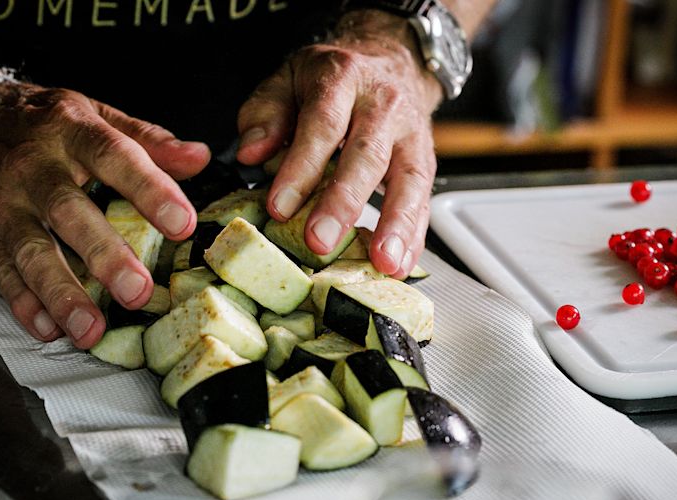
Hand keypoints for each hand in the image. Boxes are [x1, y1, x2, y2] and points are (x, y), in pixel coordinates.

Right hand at [0, 81, 208, 347]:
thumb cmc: (37, 122)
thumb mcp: (92, 114)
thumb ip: (147, 139)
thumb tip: (199, 158)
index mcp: (71, 132)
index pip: (115, 158)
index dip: (150, 190)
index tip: (183, 222)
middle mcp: (34, 168)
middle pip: (69, 212)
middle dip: (104, 255)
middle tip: (137, 290)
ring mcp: (4, 204)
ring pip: (31, 252)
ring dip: (61, 293)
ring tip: (90, 327)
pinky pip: (2, 273)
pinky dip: (24, 304)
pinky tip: (48, 327)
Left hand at [236, 11, 442, 277]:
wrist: (390, 59)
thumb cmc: (332, 78)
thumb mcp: (288, 78)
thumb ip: (264, 114)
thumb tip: (250, 154)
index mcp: (343, 78)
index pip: (322, 125)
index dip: (301, 168)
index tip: (279, 207)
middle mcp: (383, 105)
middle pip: (366, 156)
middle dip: (343, 203)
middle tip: (320, 243)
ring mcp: (411, 134)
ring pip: (408, 180)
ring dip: (396, 226)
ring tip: (382, 263)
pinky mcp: (426, 161)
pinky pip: (424, 200)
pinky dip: (414, 236)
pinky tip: (400, 263)